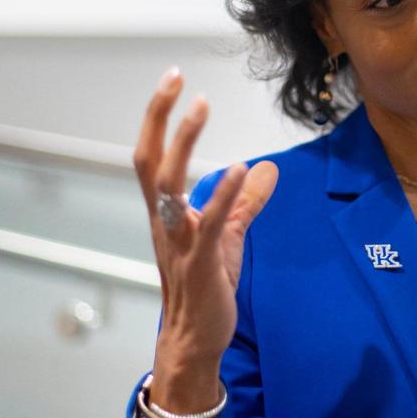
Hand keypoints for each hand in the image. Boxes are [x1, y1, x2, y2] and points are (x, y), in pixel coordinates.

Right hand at [133, 66, 278, 409]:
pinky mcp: (200, 262)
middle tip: (176, 79)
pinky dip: (222, 194)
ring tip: (202, 107)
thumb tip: (268, 167)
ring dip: (184, 144)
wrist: (195, 339)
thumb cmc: (206, 287)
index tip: (174, 80)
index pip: (151, 156)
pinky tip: (242, 169)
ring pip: (168, 184)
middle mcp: (164, 221)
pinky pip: (207, 222)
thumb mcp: (228, 236)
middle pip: (148, 160)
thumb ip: (245, 202)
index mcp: (165, 213)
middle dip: (159, 118)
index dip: (159, 118)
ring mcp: (178, 241)